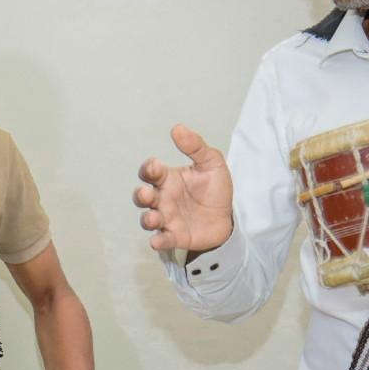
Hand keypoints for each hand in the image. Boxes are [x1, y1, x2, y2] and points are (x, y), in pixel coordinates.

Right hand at [133, 124, 233, 252]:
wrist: (228, 217)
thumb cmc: (214, 189)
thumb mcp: (211, 163)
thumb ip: (195, 146)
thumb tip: (177, 128)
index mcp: (167, 179)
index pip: (149, 173)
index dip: (148, 169)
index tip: (155, 167)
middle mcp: (162, 199)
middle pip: (142, 197)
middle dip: (140, 195)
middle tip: (146, 193)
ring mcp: (167, 219)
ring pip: (148, 219)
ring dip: (147, 219)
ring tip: (153, 218)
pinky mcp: (175, 236)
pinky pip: (162, 239)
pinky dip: (158, 241)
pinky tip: (157, 241)